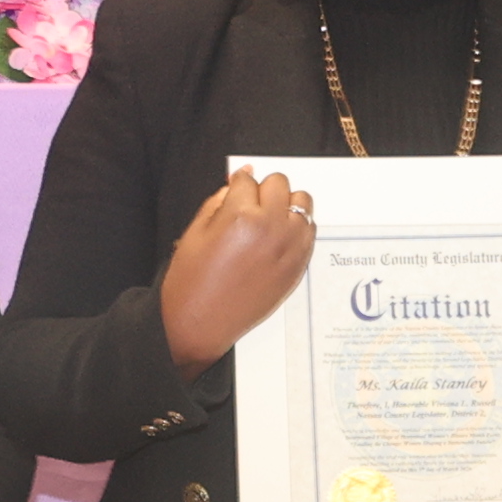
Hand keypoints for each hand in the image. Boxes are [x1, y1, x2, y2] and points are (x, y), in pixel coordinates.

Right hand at [156, 170, 318, 369]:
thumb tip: (238, 178)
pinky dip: (296, 227)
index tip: (234, 193)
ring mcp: (289, 247)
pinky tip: (277, 238)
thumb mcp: (195, 232)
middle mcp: (271, 228)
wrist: (201, 324)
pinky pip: (309, 229)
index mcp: (241, 216)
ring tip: (267, 221)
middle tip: (249, 207)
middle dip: (262, 190)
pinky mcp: (299, 265)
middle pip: (279, 183)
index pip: (247, 179)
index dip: (237, 185)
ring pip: (302, 201)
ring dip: (286, 205)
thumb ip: (219, 200)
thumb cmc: (192, 283)